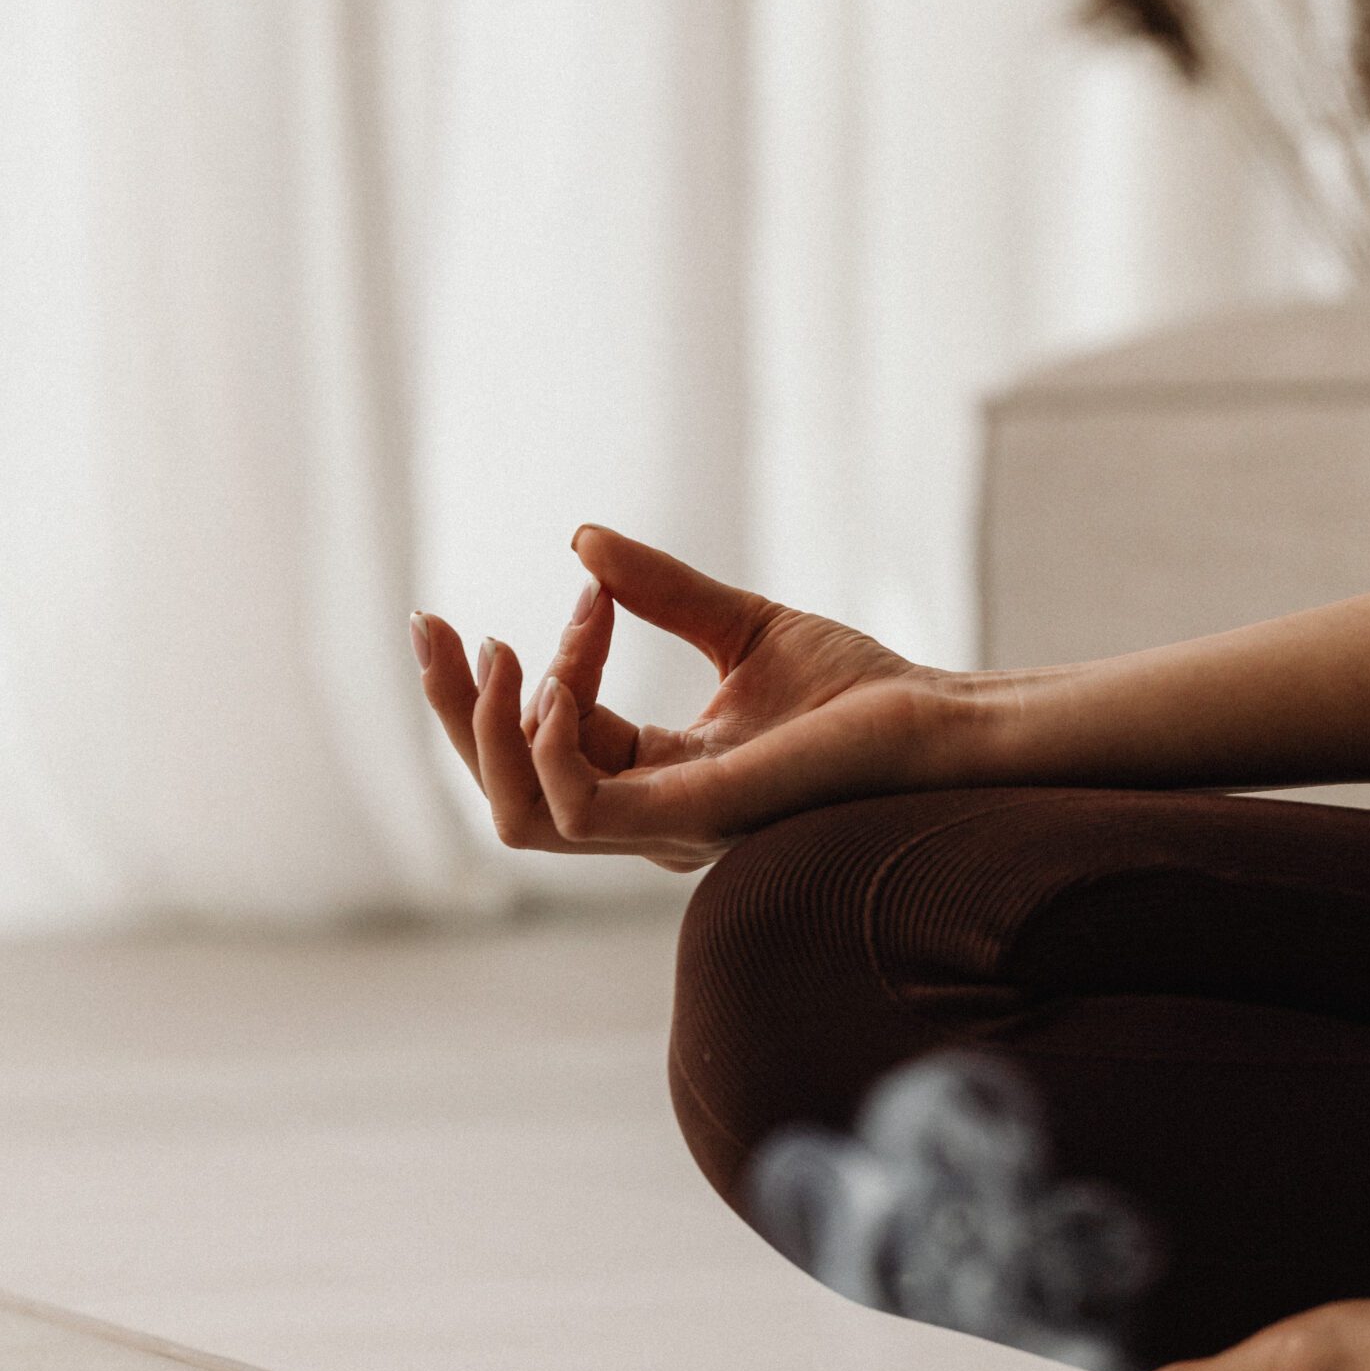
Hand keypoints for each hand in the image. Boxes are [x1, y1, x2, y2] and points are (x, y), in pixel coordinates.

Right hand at [412, 526, 982, 869]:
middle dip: (451, 711)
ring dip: (487, 729)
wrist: (937, 722)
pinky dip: (549, 742)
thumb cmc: (860, 691)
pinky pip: (578, 806)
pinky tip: (558, 679)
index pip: (543, 741)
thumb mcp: (738, 623)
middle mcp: (647, 814)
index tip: (582, 588)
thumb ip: (657, 592)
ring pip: (521, 816)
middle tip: (432, 628)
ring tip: (499, 649)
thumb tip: (579, 544)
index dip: (521, 671)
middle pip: (505, 790)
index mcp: (654, 775)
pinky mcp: (691, 819)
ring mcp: (664, 826)